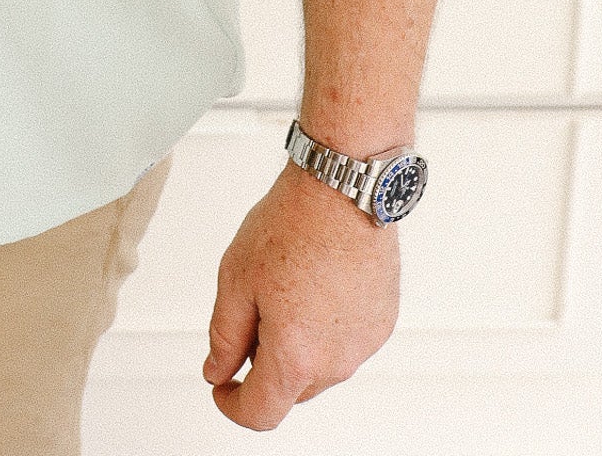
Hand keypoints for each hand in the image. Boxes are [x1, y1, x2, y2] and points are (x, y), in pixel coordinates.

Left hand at [203, 158, 400, 429]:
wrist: (343, 188)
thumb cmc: (293, 224)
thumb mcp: (235, 279)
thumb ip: (224, 336)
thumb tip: (218, 370)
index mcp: (295, 357)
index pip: (260, 413)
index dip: (232, 404)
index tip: (222, 386)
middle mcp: (336, 362)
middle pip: (291, 389)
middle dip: (265, 364)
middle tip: (253, 310)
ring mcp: (364, 344)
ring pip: (320, 366)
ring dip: (299, 345)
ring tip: (288, 286)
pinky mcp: (383, 323)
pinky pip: (346, 342)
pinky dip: (327, 327)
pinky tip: (317, 284)